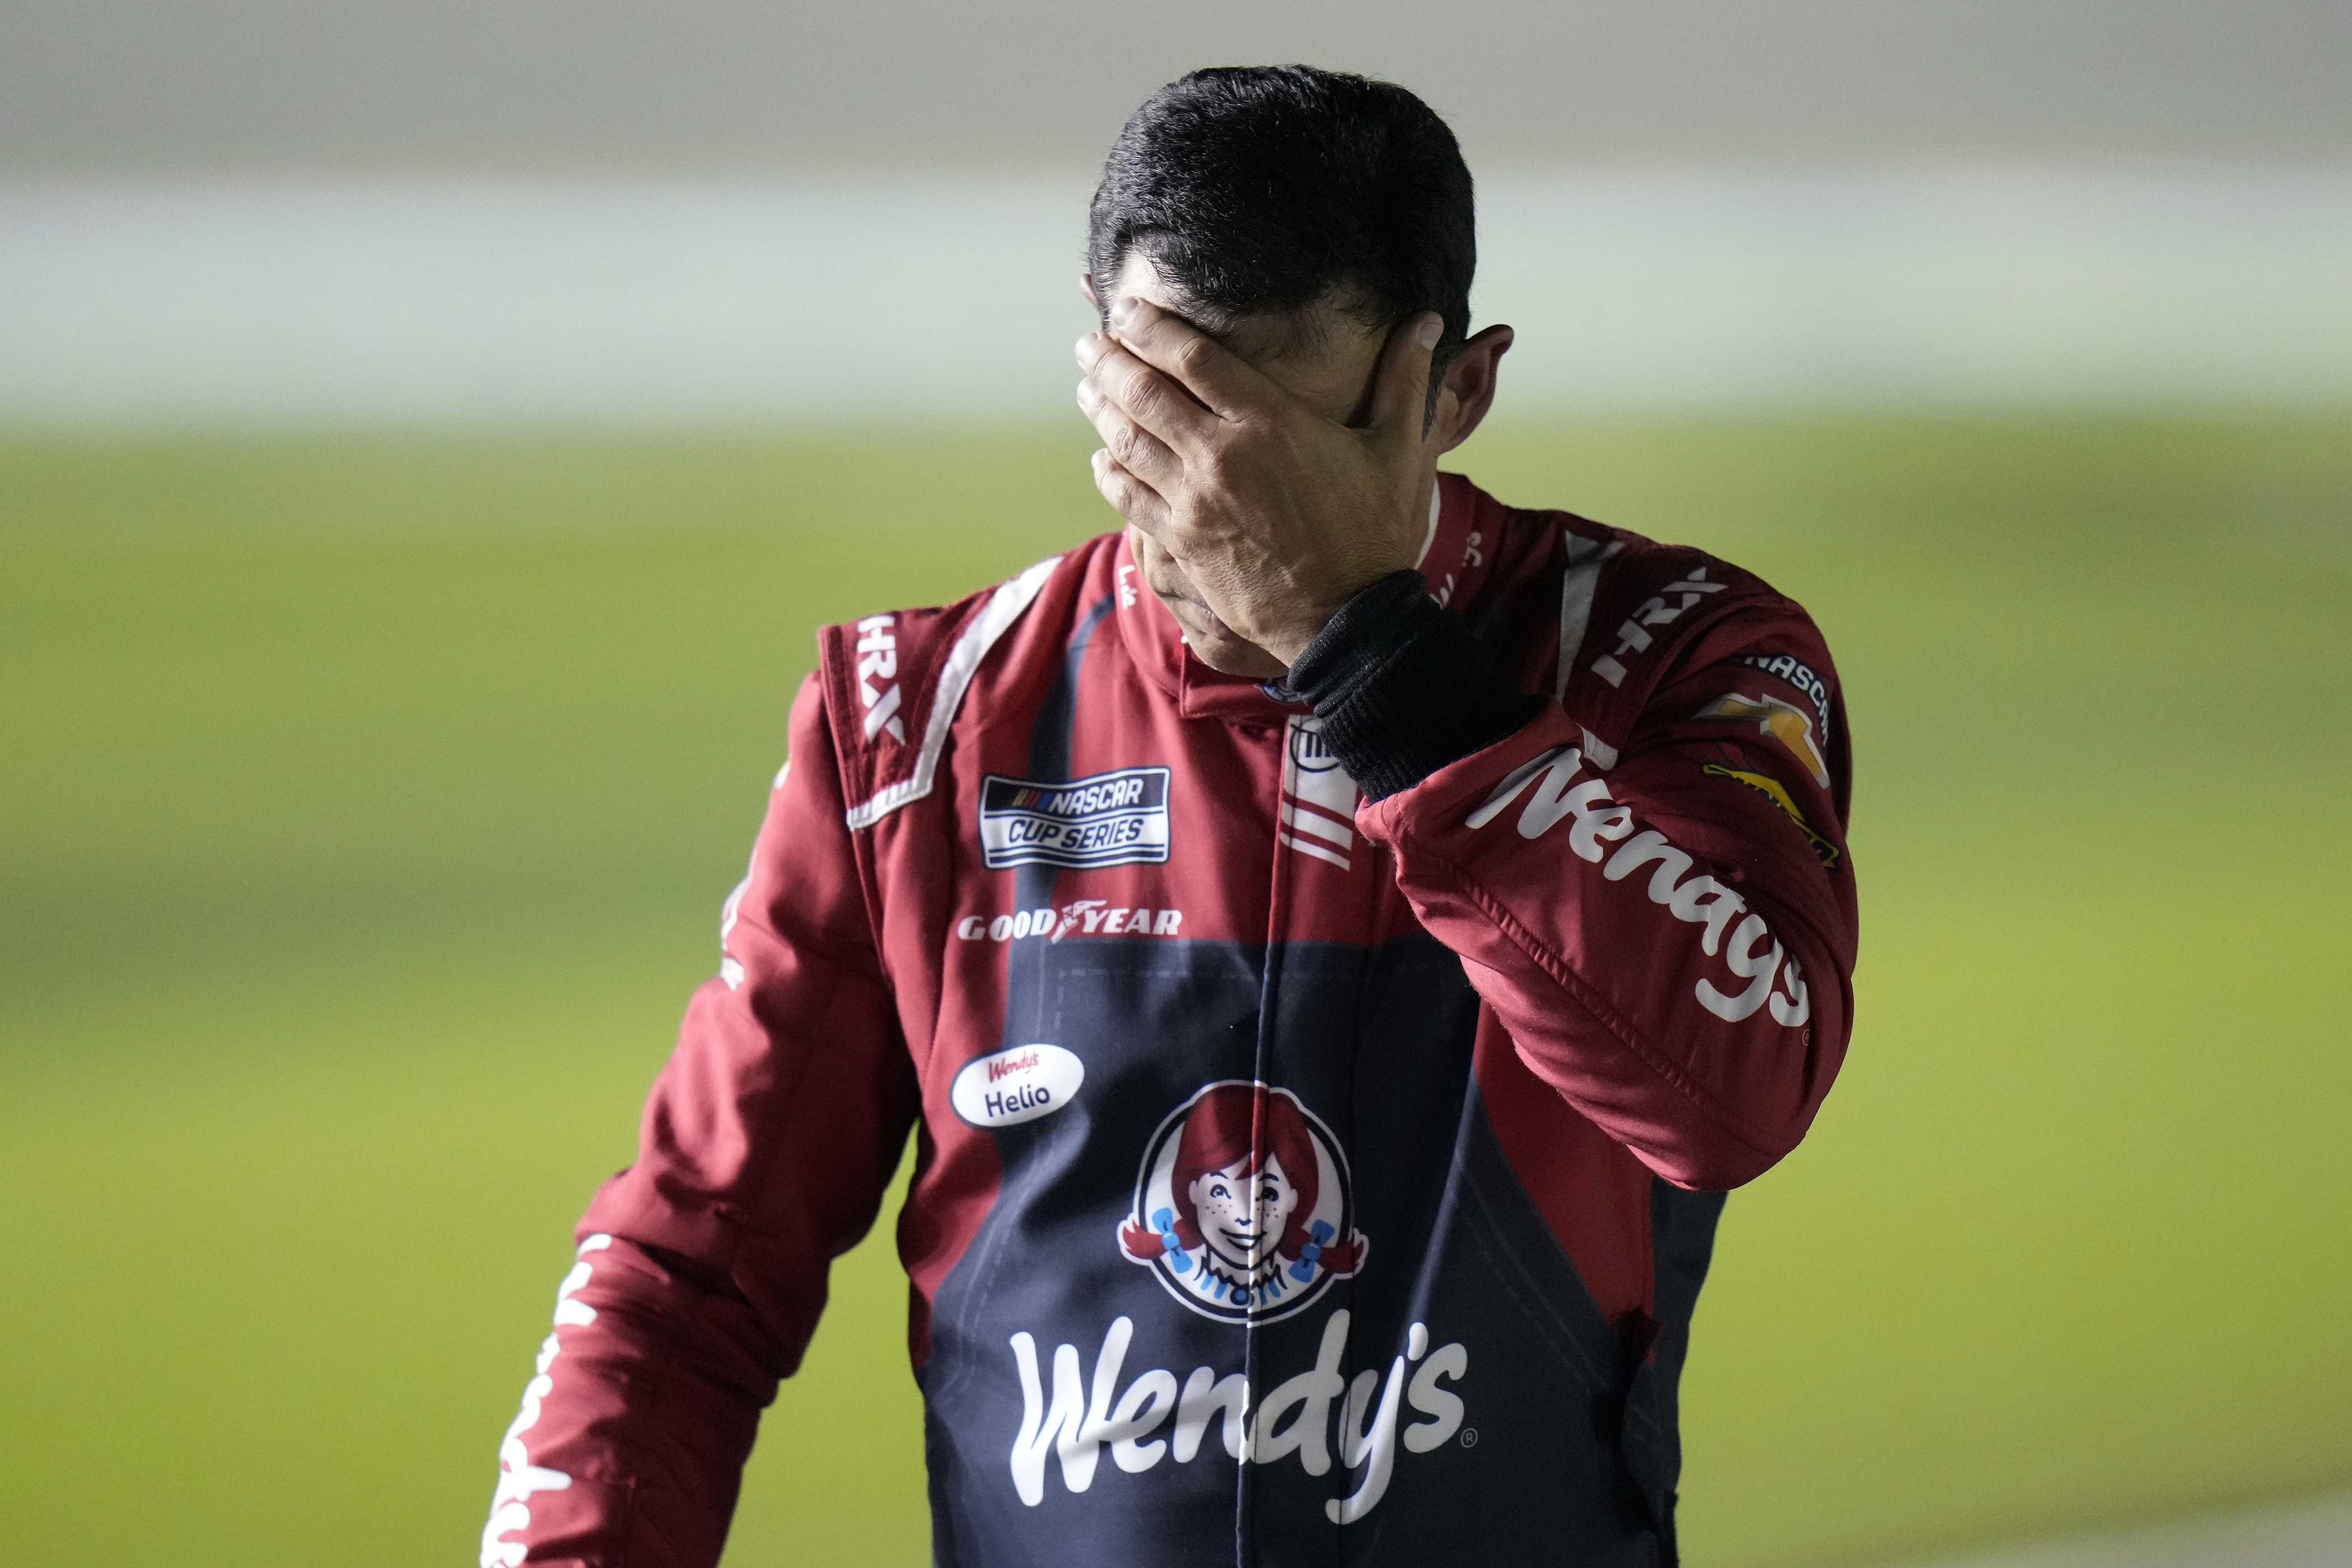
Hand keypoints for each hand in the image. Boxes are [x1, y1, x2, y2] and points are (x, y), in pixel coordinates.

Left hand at [1075, 298, 1442, 667]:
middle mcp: (1221, 454)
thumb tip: (1429, 320)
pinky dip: (1108, 472)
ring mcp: (1194, 501)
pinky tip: (1100, 458)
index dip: (1153, 327)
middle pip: (1145, 392)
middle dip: (1111, 361)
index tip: (1130, 309)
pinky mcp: (1181, 543)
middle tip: (1091, 343)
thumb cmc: (1376, 534)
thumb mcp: (1400, 450)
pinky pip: (1128, 498)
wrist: (1347, 619)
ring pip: (1127, 441)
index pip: (1194, 357)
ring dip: (1100, 408)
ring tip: (1087, 385)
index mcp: (1270, 421)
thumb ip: (1404, 379)